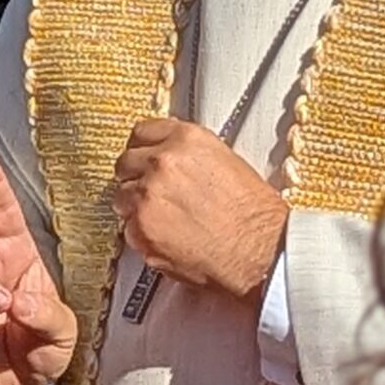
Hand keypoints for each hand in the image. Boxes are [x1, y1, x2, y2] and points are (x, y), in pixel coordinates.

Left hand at [111, 119, 288, 300]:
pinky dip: (141, 235)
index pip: (141, 132)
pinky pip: (127, 229)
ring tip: (164, 220)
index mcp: (186, 139)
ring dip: (136, 208)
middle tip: (153, 194)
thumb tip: (168, 158)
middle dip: (135, 178)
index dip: (143, 149)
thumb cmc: (254, 215)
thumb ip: (189, 155)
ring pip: (121, 196)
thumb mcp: (226, 162)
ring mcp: (148, 195)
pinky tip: (167, 238)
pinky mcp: (141, 229)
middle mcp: (162, 162)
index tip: (143, 158)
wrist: (263, 252)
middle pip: (125, 163)